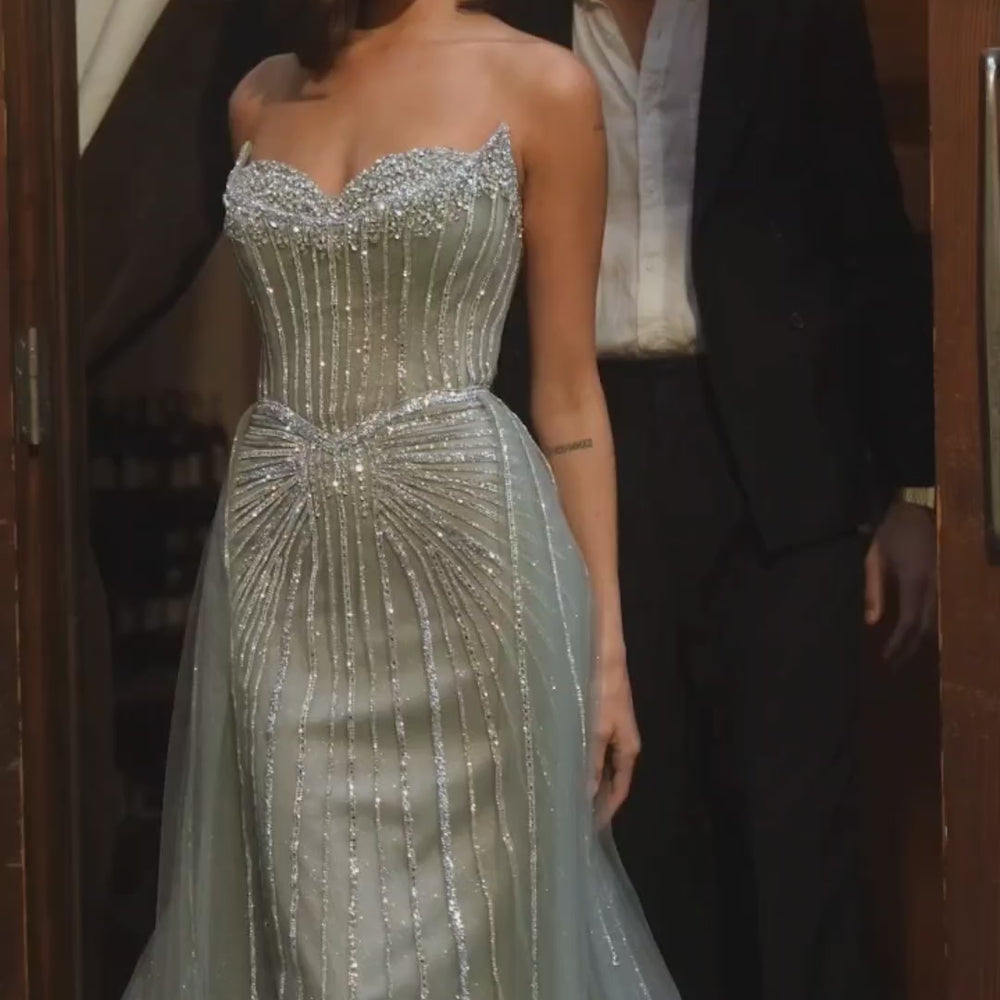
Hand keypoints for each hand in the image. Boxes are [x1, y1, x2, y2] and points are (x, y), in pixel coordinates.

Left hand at [591, 636, 639, 828]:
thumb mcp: (595, 731)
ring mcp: (615, 732)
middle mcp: (625, 744)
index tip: (591, 829)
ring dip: (593, 783)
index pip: (620, 789)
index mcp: (629, 749)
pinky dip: (589, 765)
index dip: (607, 810)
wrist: (605, 658)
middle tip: (579, 818)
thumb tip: (589, 796)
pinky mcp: (605, 721)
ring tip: (573, 799)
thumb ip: (591, 763)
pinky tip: (574, 769)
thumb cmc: (601, 693)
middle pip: (614, 780)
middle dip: (600, 799)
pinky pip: (598, 753)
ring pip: (605, 767)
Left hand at [870, 500, 936, 662]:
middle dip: (911, 648)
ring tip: (906, 655)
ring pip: (939, 620)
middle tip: (895, 665)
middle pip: (928, 627)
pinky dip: (932, 625)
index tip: (887, 659)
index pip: (910, 622)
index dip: (900, 644)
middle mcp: (936, 585)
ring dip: (924, 640)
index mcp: (916, 580)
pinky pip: (943, 608)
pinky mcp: (949, 578)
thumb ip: (873, 590)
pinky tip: (921, 634)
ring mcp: (947, 581)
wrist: (917, 506)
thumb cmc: (891, 533)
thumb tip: (871, 622)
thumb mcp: (874, 559)